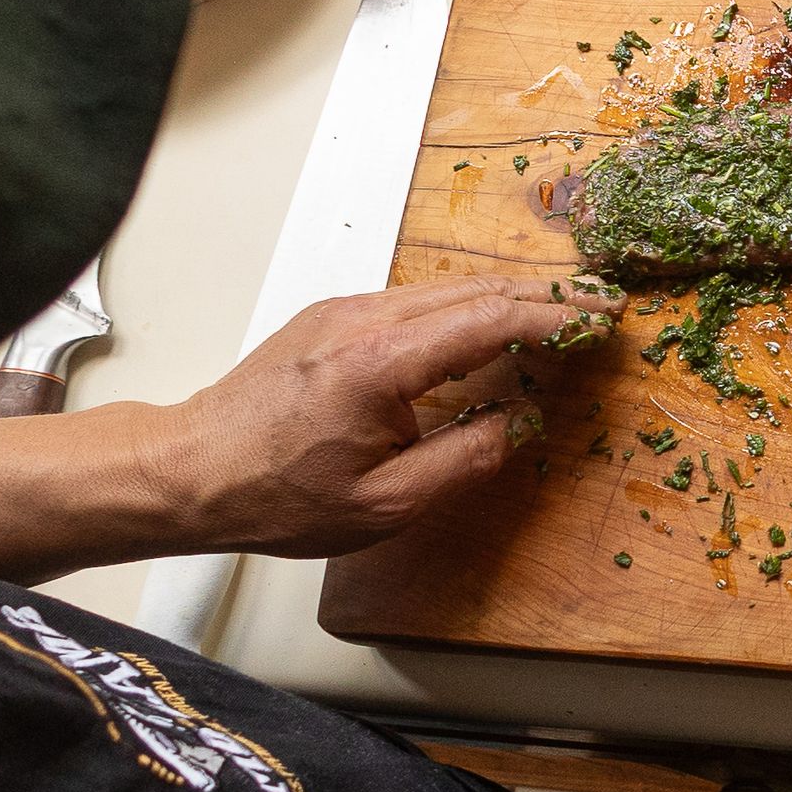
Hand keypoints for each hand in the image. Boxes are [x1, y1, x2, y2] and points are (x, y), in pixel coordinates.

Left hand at [158, 274, 623, 556]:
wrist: (190, 468)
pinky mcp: (333, 316)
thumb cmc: (276, 494)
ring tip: (557, 318)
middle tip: (599, 311)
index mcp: (381, 361)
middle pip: (477, 288)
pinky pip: (417, 299)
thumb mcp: (386, 503)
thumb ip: (467, 458)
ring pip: (448, 287)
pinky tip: (489, 328)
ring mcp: (345, 309)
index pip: (491, 317)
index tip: (602, 321)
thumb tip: (522, 421)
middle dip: (545, 298)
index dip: (555, 317)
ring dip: (508, 299)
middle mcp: (364, 317)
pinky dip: (467, 308)